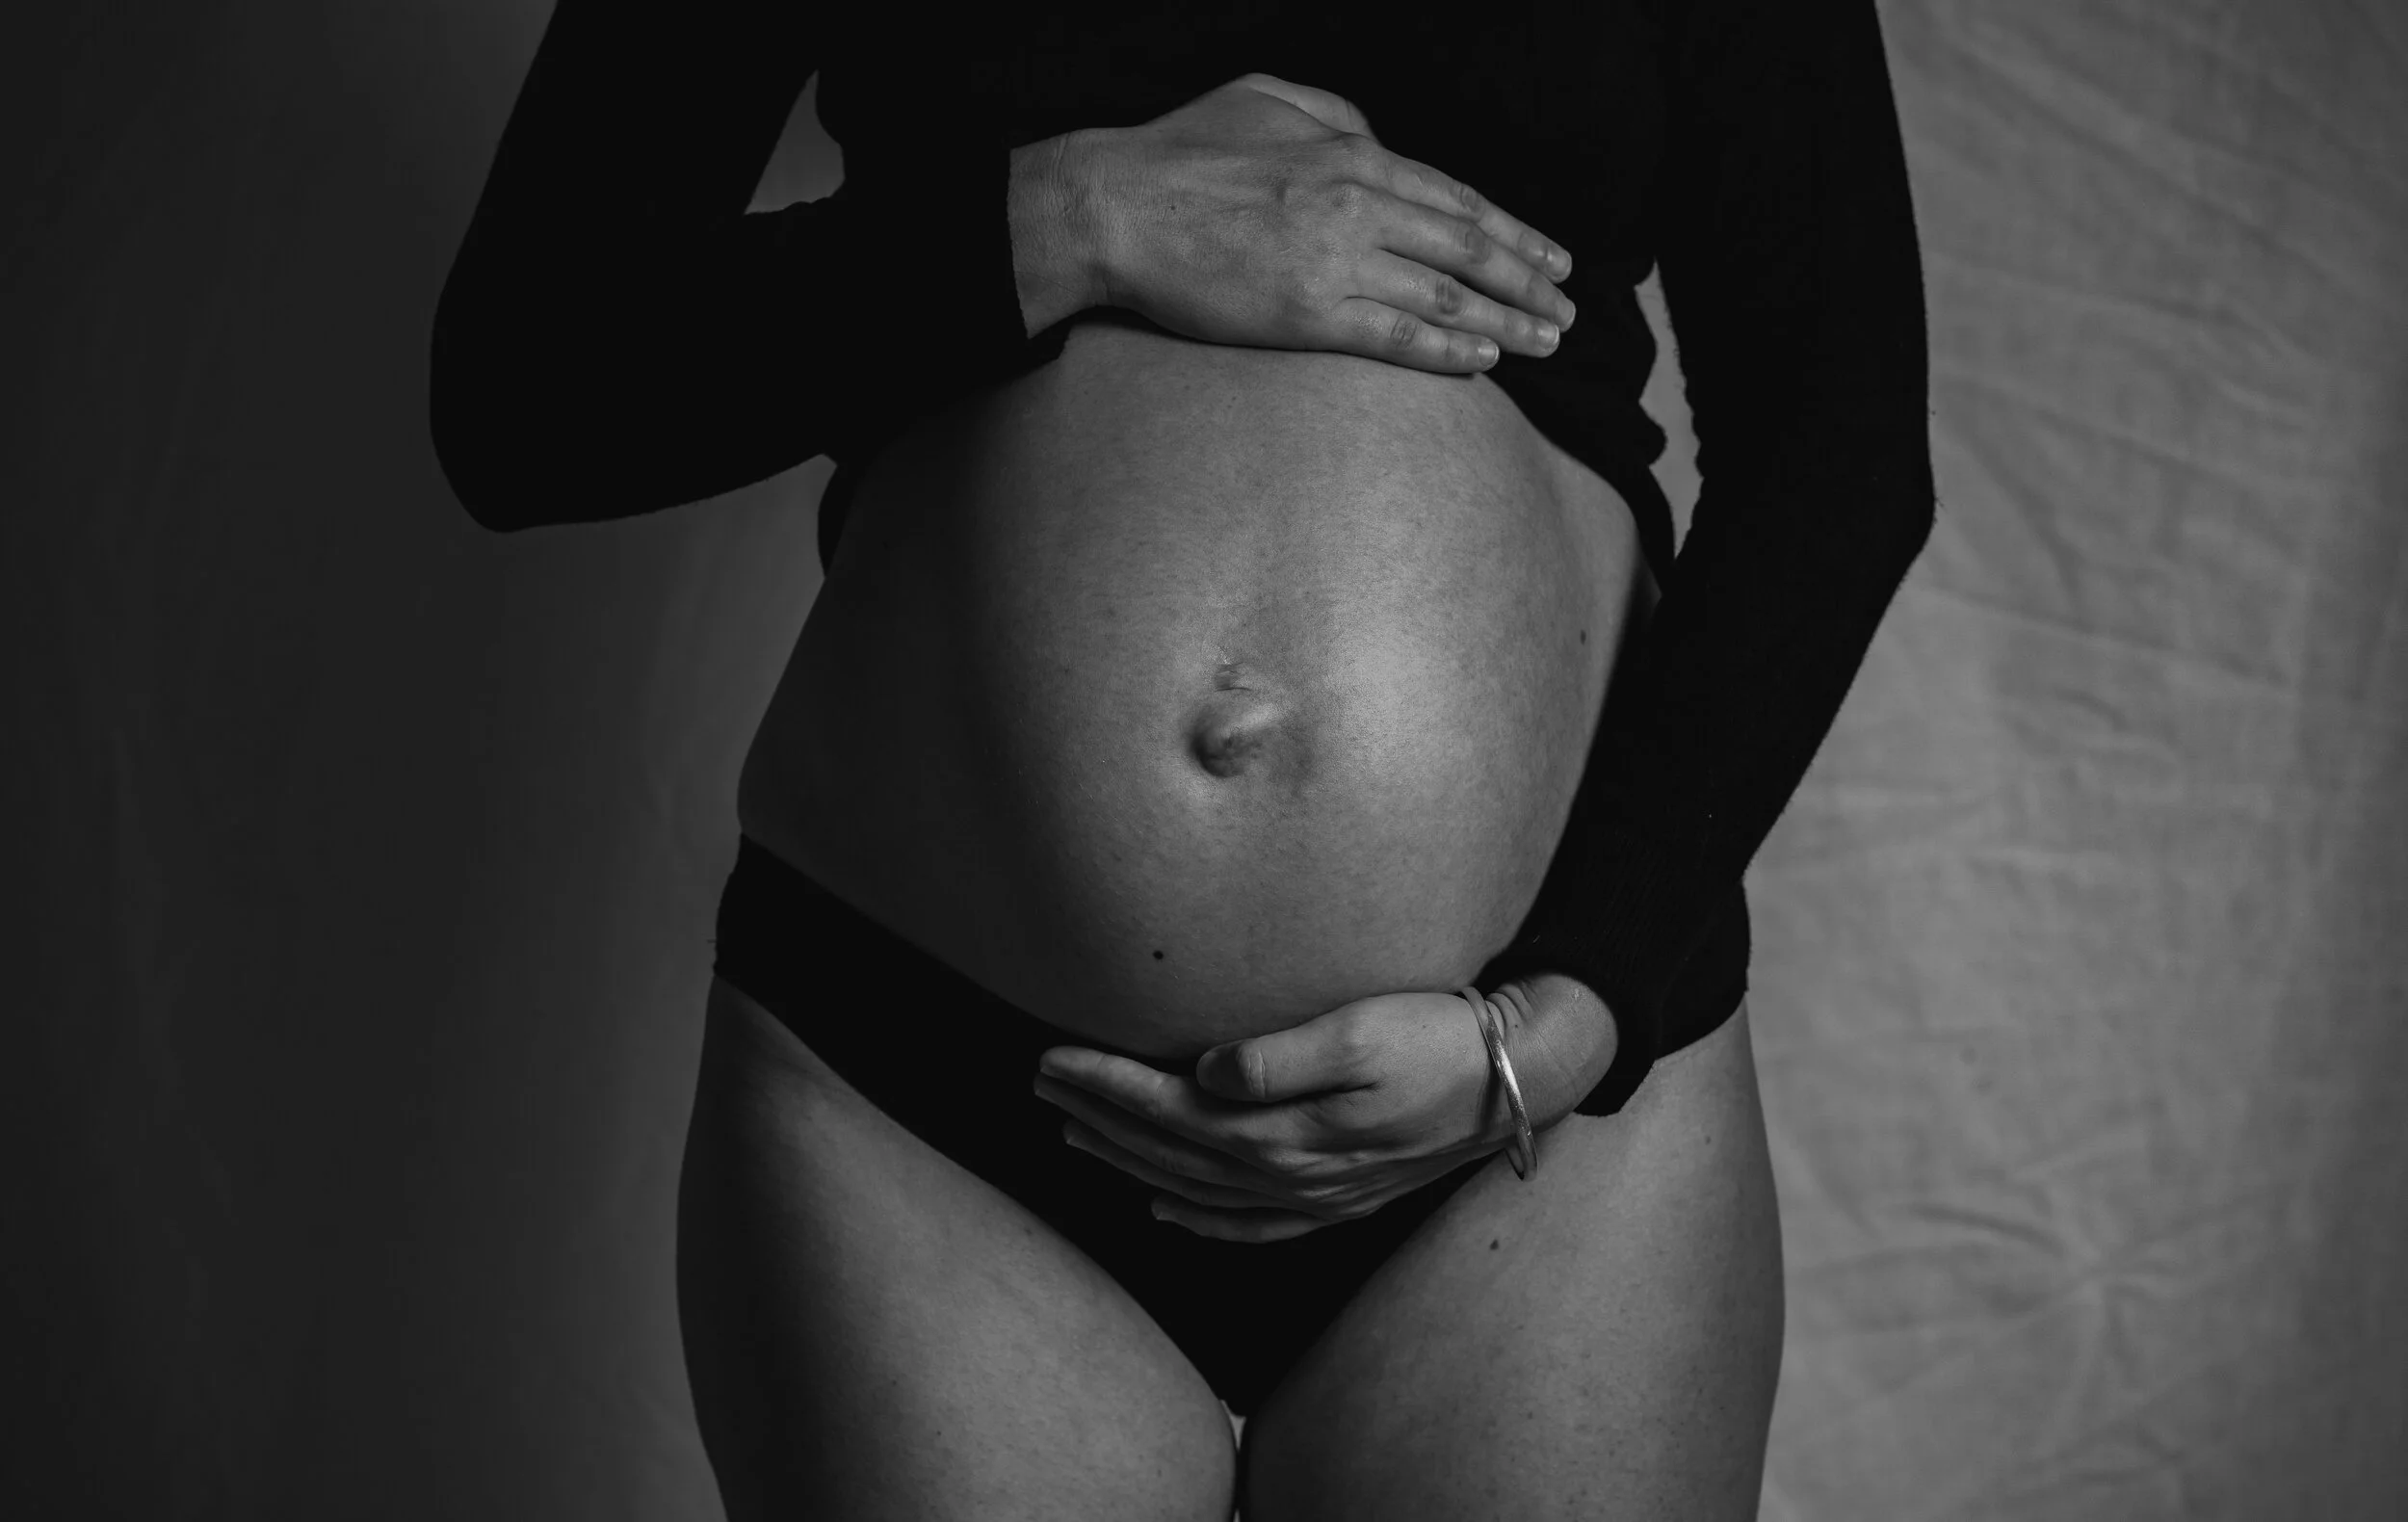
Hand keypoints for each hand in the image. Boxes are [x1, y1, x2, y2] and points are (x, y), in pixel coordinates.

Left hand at [1032, 982, 1577, 1242]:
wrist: (1518, 1080)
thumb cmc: (1440, 1041)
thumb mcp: (1361, 1031)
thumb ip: (1278, 1058)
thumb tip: (1204, 1072)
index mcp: (1284, 1131)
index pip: (1168, 1111)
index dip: (1104, 1085)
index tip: (1050, 1059)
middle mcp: (1288, 1174)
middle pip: (1168, 1151)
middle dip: (1098, 1118)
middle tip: (1040, 1085)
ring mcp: (1313, 1196)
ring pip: (1195, 1187)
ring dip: (1129, 1162)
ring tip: (1075, 1133)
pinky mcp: (1338, 1199)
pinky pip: (1247, 1225)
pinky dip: (1197, 1220)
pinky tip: (1163, 1209)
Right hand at [1067, 73, 1577, 374]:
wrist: (1120, 208)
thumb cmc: (1183, 151)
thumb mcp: (1268, 98)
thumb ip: (1334, 114)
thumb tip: (1377, 137)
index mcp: (1354, 153)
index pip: (1457, 199)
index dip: (1514, 233)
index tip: (1553, 258)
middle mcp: (1359, 206)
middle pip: (1468, 250)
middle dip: (1528, 282)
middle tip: (1568, 311)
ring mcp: (1337, 263)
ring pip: (1446, 298)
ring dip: (1506, 323)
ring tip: (1544, 343)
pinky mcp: (1308, 315)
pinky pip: (1397, 337)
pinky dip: (1448, 351)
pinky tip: (1483, 360)